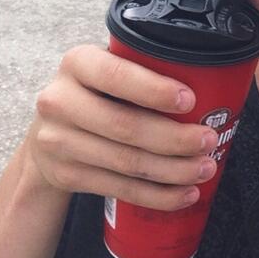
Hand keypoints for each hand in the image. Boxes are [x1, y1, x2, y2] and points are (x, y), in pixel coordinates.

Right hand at [26, 45, 218, 210]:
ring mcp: (58, 141)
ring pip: (126, 162)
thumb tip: (210, 77)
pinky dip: (157, 195)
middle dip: (174, 137)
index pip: (117, 75)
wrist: (48, 133)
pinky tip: (184, 193)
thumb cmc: (96, 91)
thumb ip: (142, 66)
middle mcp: (60, 100)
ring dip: (172, 170)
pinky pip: (119, 188)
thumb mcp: (108, 66)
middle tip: (208, 139)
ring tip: (205, 168)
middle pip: (125, 125)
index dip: (154, 90)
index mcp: (77, 63)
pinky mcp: (66, 175)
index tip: (190, 100)